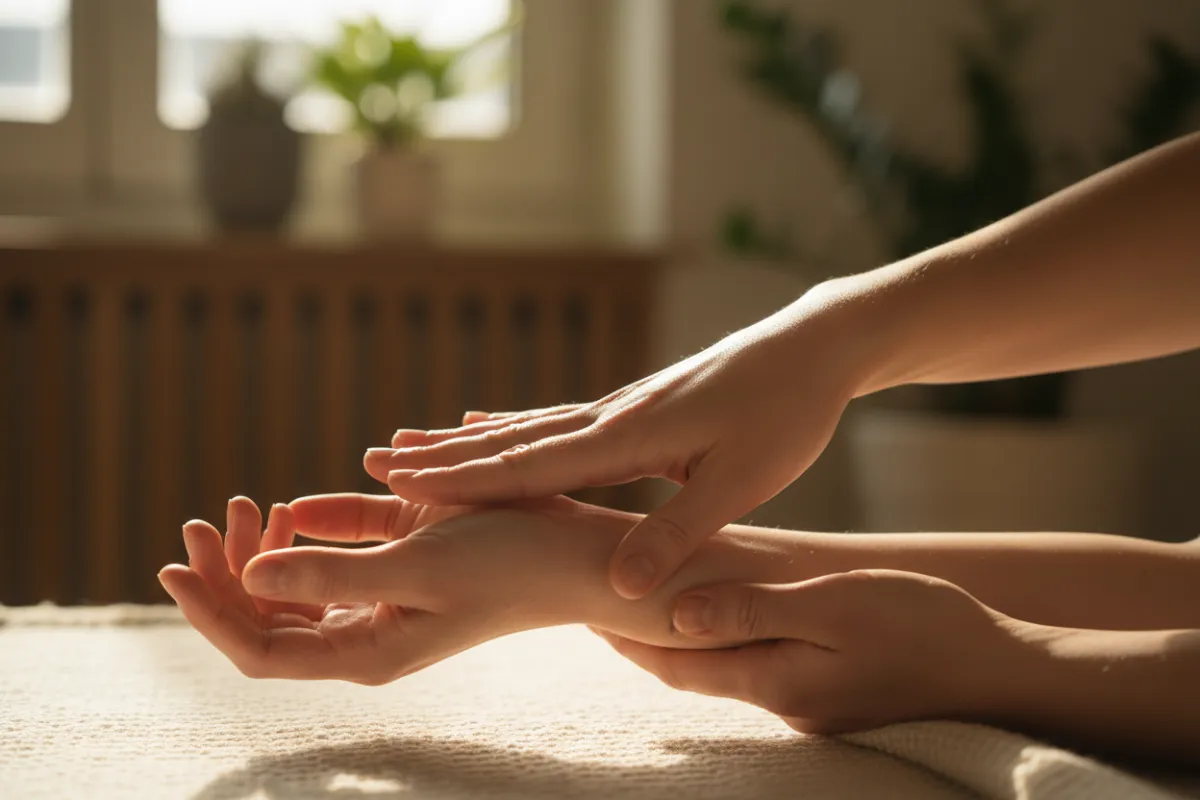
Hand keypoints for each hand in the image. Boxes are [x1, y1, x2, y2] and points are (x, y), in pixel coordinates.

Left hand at [158, 495, 489, 684]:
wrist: (574, 554)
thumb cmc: (508, 566)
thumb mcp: (417, 567)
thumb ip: (332, 570)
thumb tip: (247, 574)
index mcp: (365, 652)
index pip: (260, 649)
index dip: (211, 613)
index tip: (173, 565)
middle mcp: (366, 631)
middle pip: (269, 615)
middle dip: (228, 573)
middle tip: (203, 520)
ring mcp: (381, 596)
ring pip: (295, 584)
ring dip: (261, 548)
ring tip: (244, 504)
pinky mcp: (399, 560)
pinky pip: (334, 550)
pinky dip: (305, 528)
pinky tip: (290, 506)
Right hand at [364, 291, 868, 598]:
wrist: (812, 347)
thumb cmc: (785, 414)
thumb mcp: (743, 482)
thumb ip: (679, 532)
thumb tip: (619, 584)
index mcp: (629, 438)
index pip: (531, 465)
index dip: (465, 479)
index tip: (403, 484)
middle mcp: (610, 418)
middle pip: (511, 442)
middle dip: (442, 458)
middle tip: (375, 461)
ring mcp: (618, 409)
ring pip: (525, 428)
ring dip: (464, 441)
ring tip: (410, 442)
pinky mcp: (632, 408)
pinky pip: (555, 422)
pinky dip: (510, 426)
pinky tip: (487, 420)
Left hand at [594, 570, 1033, 733]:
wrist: (1001, 672)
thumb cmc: (923, 628)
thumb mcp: (835, 606)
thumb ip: (755, 610)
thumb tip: (678, 614)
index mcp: (776, 680)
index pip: (678, 664)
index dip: (627, 639)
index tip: (584, 610)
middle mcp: (783, 701)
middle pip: (693, 672)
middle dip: (642, 643)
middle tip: (596, 609)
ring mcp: (810, 704)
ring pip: (725, 670)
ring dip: (683, 644)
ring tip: (645, 611)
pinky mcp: (835, 695)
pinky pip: (763, 668)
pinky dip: (729, 644)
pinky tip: (726, 622)